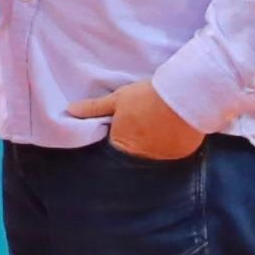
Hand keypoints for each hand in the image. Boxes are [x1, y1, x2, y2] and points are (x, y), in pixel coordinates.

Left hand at [64, 80, 205, 161]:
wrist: (184, 94)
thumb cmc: (147, 96)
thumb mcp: (118, 99)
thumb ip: (94, 108)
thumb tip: (71, 110)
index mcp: (122, 146)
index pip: (114, 152)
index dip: (116, 141)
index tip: (123, 130)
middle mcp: (142, 159)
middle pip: (134, 157)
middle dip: (135, 147)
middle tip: (143, 130)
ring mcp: (163, 160)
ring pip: (155, 158)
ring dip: (154, 148)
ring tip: (159, 130)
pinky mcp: (181, 156)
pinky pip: (173, 155)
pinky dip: (172, 147)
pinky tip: (173, 132)